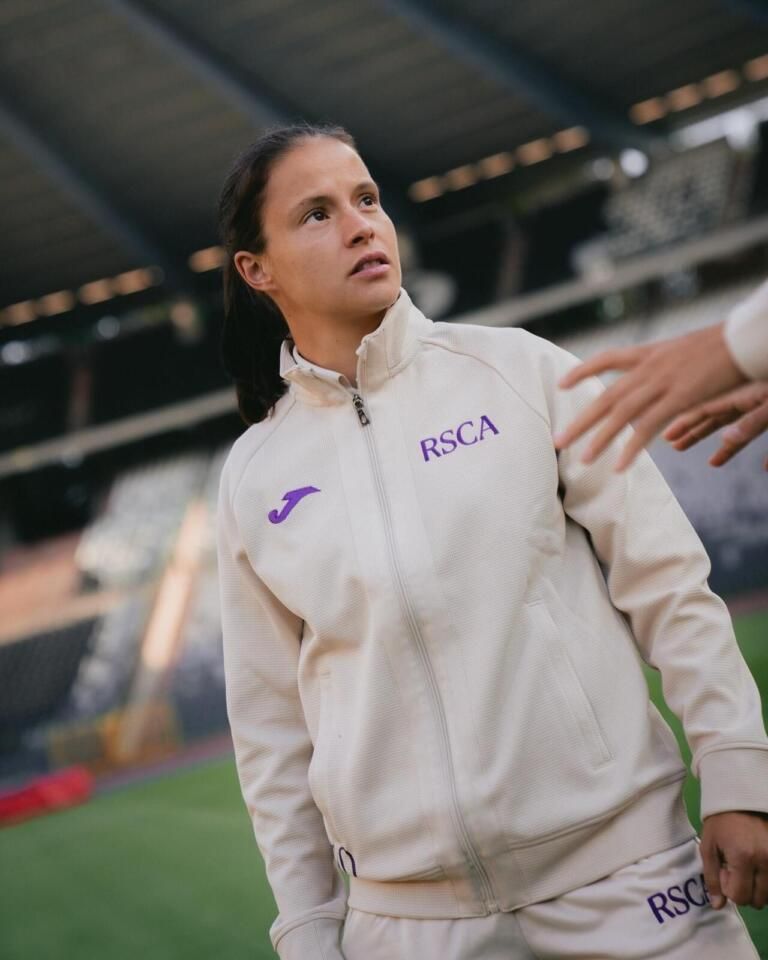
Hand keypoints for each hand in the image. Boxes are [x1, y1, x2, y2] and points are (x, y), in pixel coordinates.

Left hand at [554, 323, 746, 470]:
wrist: (745, 339)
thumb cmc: (723, 345)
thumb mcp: (686, 350)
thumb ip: (666, 364)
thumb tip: (657, 374)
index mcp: (651, 353)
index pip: (607, 358)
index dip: (583, 371)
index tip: (562, 384)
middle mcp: (650, 367)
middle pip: (607, 397)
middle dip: (581, 420)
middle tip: (557, 439)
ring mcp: (663, 382)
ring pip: (622, 414)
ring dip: (599, 439)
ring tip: (581, 459)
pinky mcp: (680, 397)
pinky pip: (649, 427)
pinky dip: (631, 448)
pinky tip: (619, 466)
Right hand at [663, 381, 767, 467]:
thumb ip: (751, 423)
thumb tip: (726, 438)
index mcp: (743, 394)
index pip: (704, 409)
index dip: (684, 423)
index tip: (666, 437)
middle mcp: (748, 400)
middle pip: (713, 418)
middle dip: (693, 432)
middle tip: (674, 446)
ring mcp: (761, 406)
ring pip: (734, 427)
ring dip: (720, 445)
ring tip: (707, 460)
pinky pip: (759, 432)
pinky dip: (748, 447)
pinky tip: (759, 465)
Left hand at [700, 811, 767, 909]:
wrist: (742, 799)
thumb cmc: (721, 822)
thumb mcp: (708, 846)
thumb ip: (711, 877)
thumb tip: (717, 906)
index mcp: (743, 858)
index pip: (739, 896)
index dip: (729, 888)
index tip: (725, 870)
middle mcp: (766, 861)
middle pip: (757, 900)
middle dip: (744, 890)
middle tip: (737, 869)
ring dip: (757, 888)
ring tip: (748, 866)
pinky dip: (766, 881)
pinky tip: (758, 867)